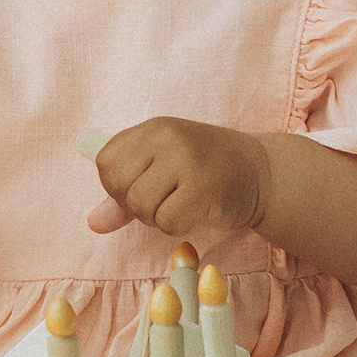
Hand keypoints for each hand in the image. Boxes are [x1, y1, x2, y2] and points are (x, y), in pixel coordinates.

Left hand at [86, 115, 270, 241]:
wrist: (263, 173)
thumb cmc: (207, 171)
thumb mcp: (163, 169)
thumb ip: (125, 194)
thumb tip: (93, 223)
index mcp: (153, 128)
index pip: (105, 163)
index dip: (117, 185)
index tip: (145, 186)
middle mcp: (167, 138)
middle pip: (119, 186)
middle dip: (135, 205)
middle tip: (165, 199)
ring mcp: (186, 160)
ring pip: (140, 207)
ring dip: (156, 218)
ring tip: (181, 204)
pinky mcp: (203, 188)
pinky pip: (167, 222)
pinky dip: (176, 227)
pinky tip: (195, 212)